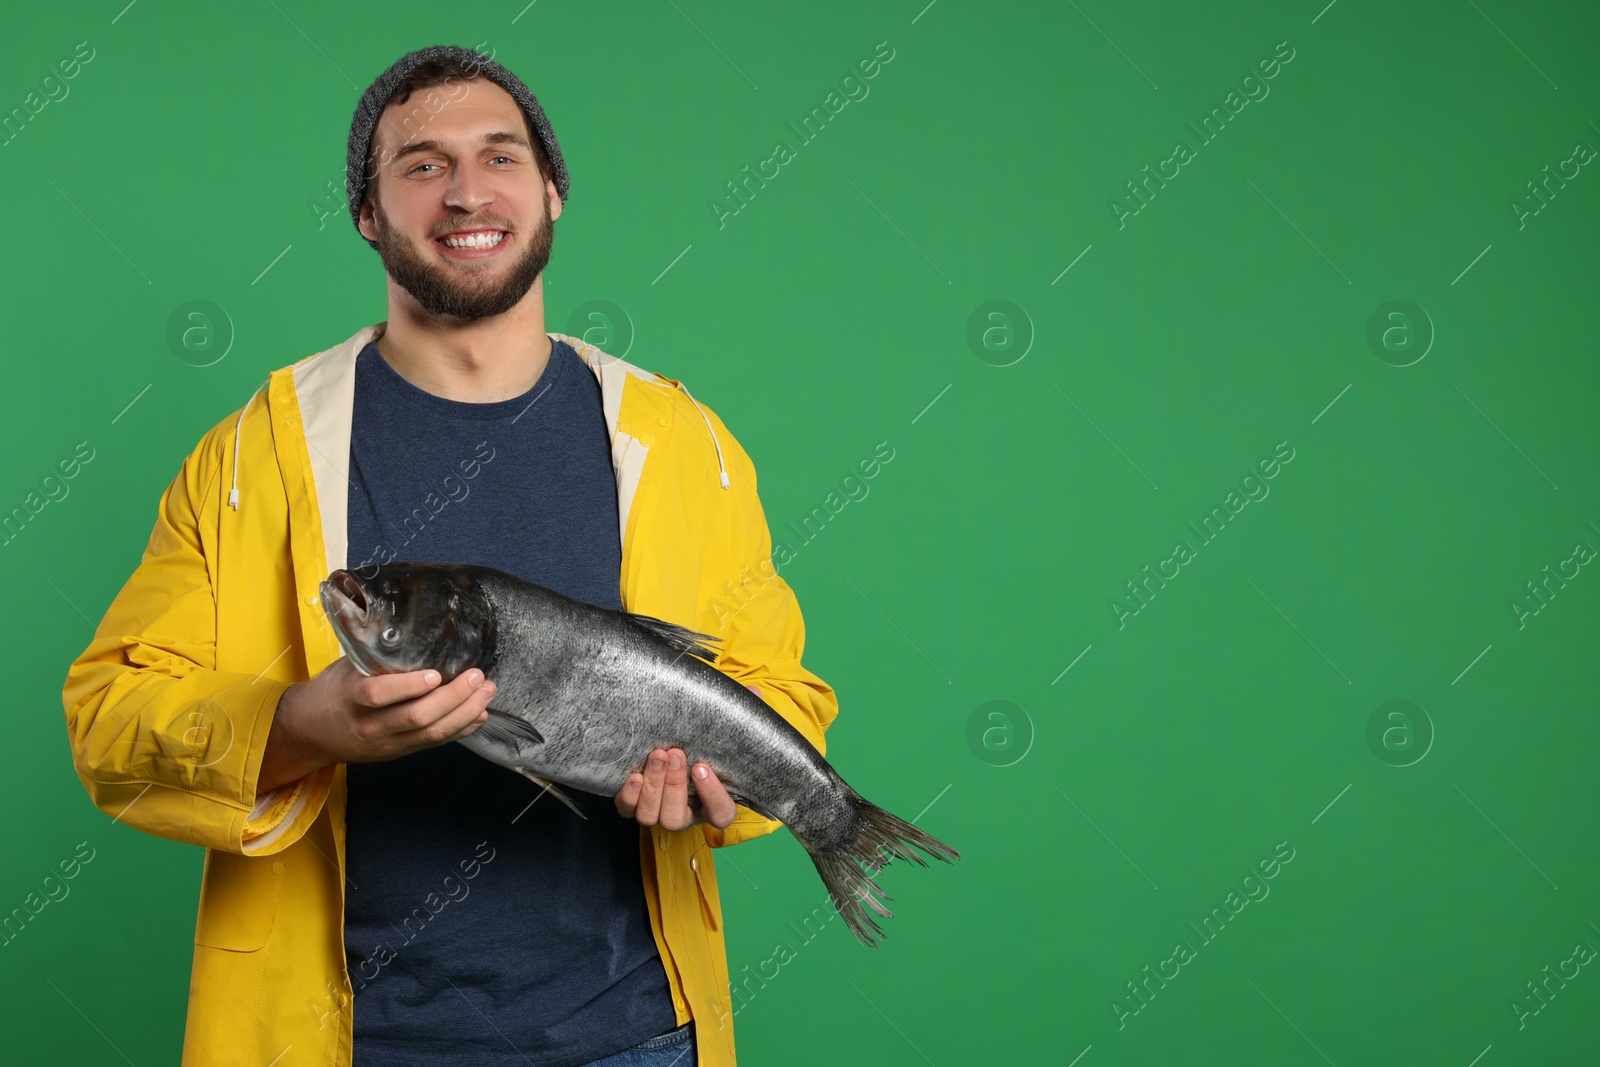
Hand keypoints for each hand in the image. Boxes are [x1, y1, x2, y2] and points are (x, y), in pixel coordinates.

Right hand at [257, 658, 494, 794]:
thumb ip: (377, 657)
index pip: (378, 695)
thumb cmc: (331, 691)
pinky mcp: (398, 753)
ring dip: (464, 714)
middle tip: (478, 677)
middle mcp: (369, 725)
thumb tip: (415, 627)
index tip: (435, 673)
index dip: (408, 687)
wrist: (306, 734)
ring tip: (487, 693)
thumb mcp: (346, 668)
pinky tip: (479, 715)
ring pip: (429, 735)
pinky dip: (460, 730)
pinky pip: (433, 744)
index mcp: (351, 697)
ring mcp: (386, 744)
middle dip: (452, 698)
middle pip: (415, 718)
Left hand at [612, 685, 761, 829]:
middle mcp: (686, 813)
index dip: (712, 795)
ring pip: (652, 816)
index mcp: (713, 804)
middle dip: (674, 785)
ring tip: (657, 755)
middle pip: (677, 817)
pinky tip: (634, 774)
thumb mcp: (724, 731)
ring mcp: (658, 812)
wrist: (671, 743)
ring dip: (653, 786)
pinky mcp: (634, 806)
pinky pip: (628, 810)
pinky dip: (629, 795)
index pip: (720, 813)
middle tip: (675, 753)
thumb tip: (753, 693)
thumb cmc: (703, 743)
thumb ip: (740, 717)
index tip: (702, 768)